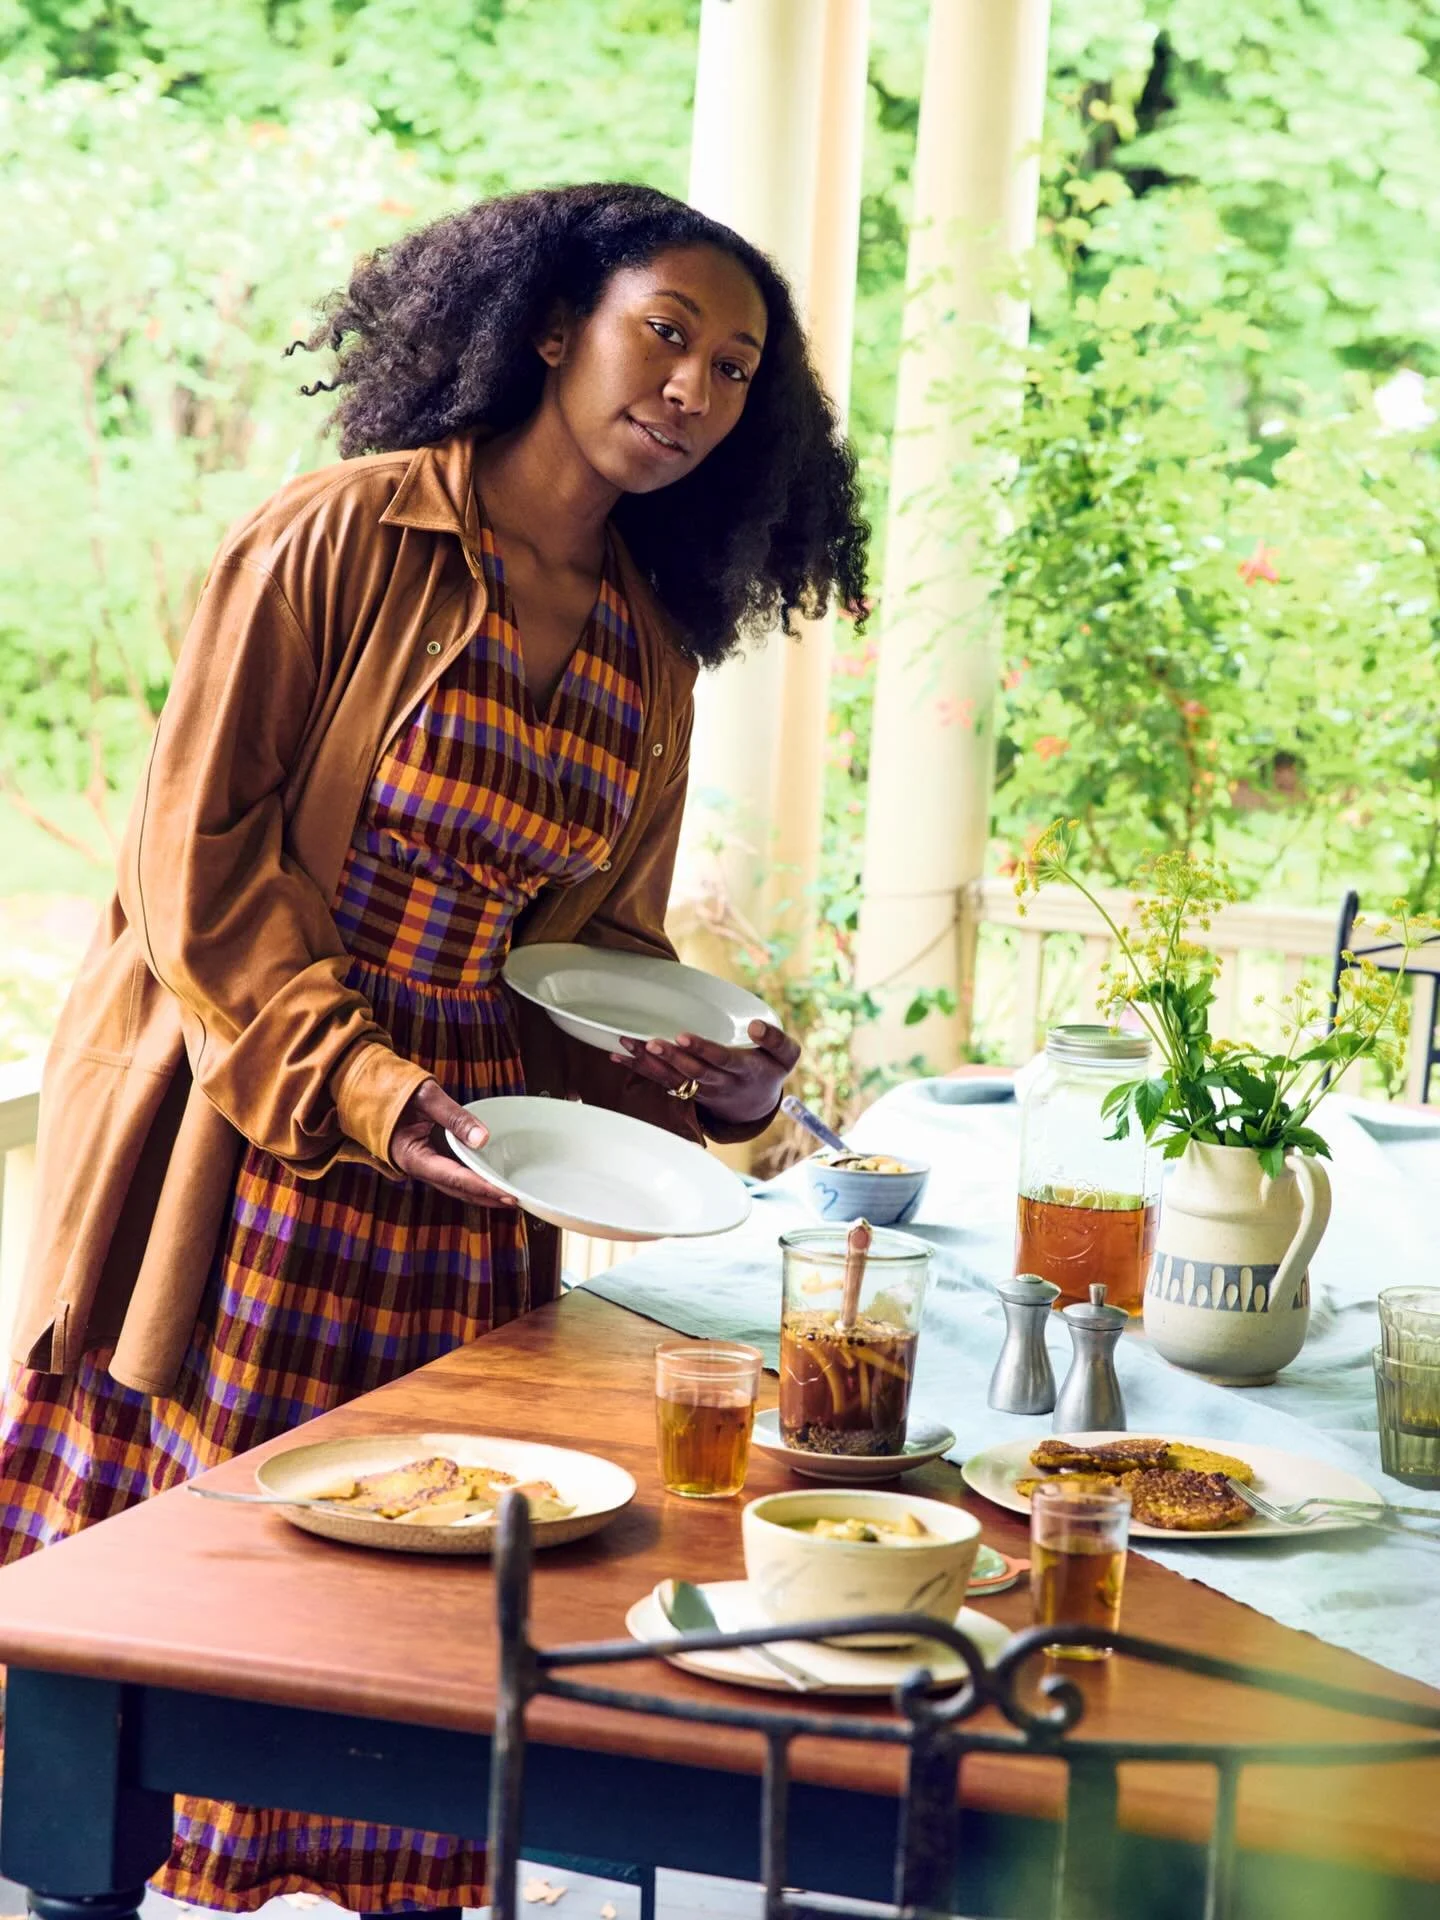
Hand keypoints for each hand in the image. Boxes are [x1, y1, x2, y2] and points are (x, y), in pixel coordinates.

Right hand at [388, 1079, 516, 1208]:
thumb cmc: (393, 1090)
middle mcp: (417, 1166)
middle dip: (485, 1197)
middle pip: (457, 1189)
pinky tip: (488, 1179)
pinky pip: (453, 1173)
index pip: (454, 1177)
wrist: (369, 1087)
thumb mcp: (426, 1097)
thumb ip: (454, 1117)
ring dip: (480, 1192)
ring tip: (507, 1196)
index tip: (506, 1194)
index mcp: (413, 1156)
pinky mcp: (428, 1157)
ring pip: (455, 1185)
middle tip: (515, 1200)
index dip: (482, 1187)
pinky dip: (472, 1179)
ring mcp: (422, 1163)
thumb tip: (483, 1139)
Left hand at [611, 1019, 800, 1127]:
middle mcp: (719, 1082)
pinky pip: (659, 1080)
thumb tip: (756, 1026)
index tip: (684, 1037)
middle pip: (692, 1071)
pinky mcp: (684, 1089)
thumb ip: (776, 1040)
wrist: (753, 1104)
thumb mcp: (786, 1056)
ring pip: (671, 1078)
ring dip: (647, 1063)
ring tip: (626, 1045)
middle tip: (651, 1043)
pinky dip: (637, 1069)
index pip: (721, 1060)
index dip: (703, 1050)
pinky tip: (616, 1056)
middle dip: (670, 1058)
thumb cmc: (768, 1069)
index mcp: (743, 1070)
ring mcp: (699, 1088)